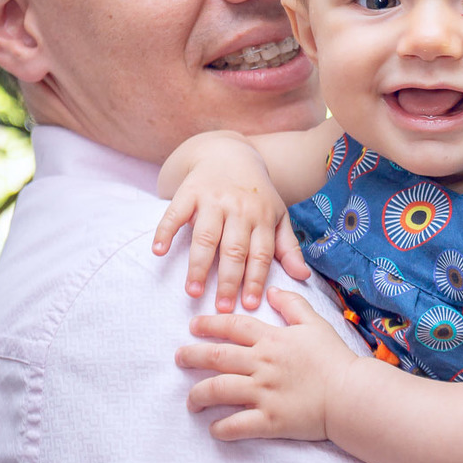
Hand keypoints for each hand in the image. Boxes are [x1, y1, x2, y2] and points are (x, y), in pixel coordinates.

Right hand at [153, 139, 307, 309]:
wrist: (228, 153)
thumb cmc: (255, 194)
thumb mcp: (277, 215)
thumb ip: (287, 247)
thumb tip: (303, 276)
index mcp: (262, 217)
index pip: (260, 254)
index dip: (255, 280)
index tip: (249, 306)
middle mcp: (239, 208)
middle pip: (233, 249)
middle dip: (228, 280)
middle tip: (221, 309)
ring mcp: (213, 199)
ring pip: (206, 236)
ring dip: (198, 265)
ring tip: (192, 291)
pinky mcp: (189, 192)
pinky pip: (175, 213)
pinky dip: (165, 231)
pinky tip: (159, 251)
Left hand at [175, 284, 357, 439]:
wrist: (351, 395)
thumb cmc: (335, 359)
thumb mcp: (315, 324)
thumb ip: (292, 305)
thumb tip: (273, 290)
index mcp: (272, 340)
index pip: (233, 326)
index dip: (209, 324)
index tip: (193, 326)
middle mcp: (262, 364)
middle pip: (217, 356)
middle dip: (192, 356)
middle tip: (179, 358)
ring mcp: (264, 393)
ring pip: (218, 390)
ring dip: (198, 395)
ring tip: (191, 400)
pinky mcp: (269, 420)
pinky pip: (236, 425)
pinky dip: (221, 428)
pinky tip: (214, 428)